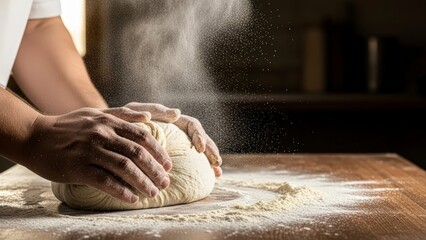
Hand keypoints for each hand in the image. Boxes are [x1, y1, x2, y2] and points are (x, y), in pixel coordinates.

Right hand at [25, 107, 171, 203]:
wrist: (34, 136)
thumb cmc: (69, 126)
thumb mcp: (95, 114)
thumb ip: (121, 115)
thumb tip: (147, 116)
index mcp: (108, 121)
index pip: (142, 136)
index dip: (158, 152)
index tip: (168, 165)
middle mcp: (101, 133)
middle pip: (137, 152)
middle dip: (155, 169)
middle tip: (166, 182)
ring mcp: (89, 150)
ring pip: (124, 167)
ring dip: (142, 182)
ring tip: (153, 193)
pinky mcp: (77, 168)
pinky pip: (104, 181)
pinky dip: (121, 191)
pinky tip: (132, 198)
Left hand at [124, 103, 222, 176]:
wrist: (107, 132)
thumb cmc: (119, 120)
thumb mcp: (133, 111)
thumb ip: (153, 110)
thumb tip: (177, 113)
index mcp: (170, 120)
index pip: (192, 125)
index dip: (199, 135)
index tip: (200, 149)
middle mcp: (177, 131)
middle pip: (200, 138)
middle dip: (210, 150)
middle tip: (217, 163)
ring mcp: (176, 142)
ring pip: (199, 150)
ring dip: (210, 160)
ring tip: (217, 172)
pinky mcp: (172, 153)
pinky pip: (190, 160)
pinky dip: (201, 167)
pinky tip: (210, 177)